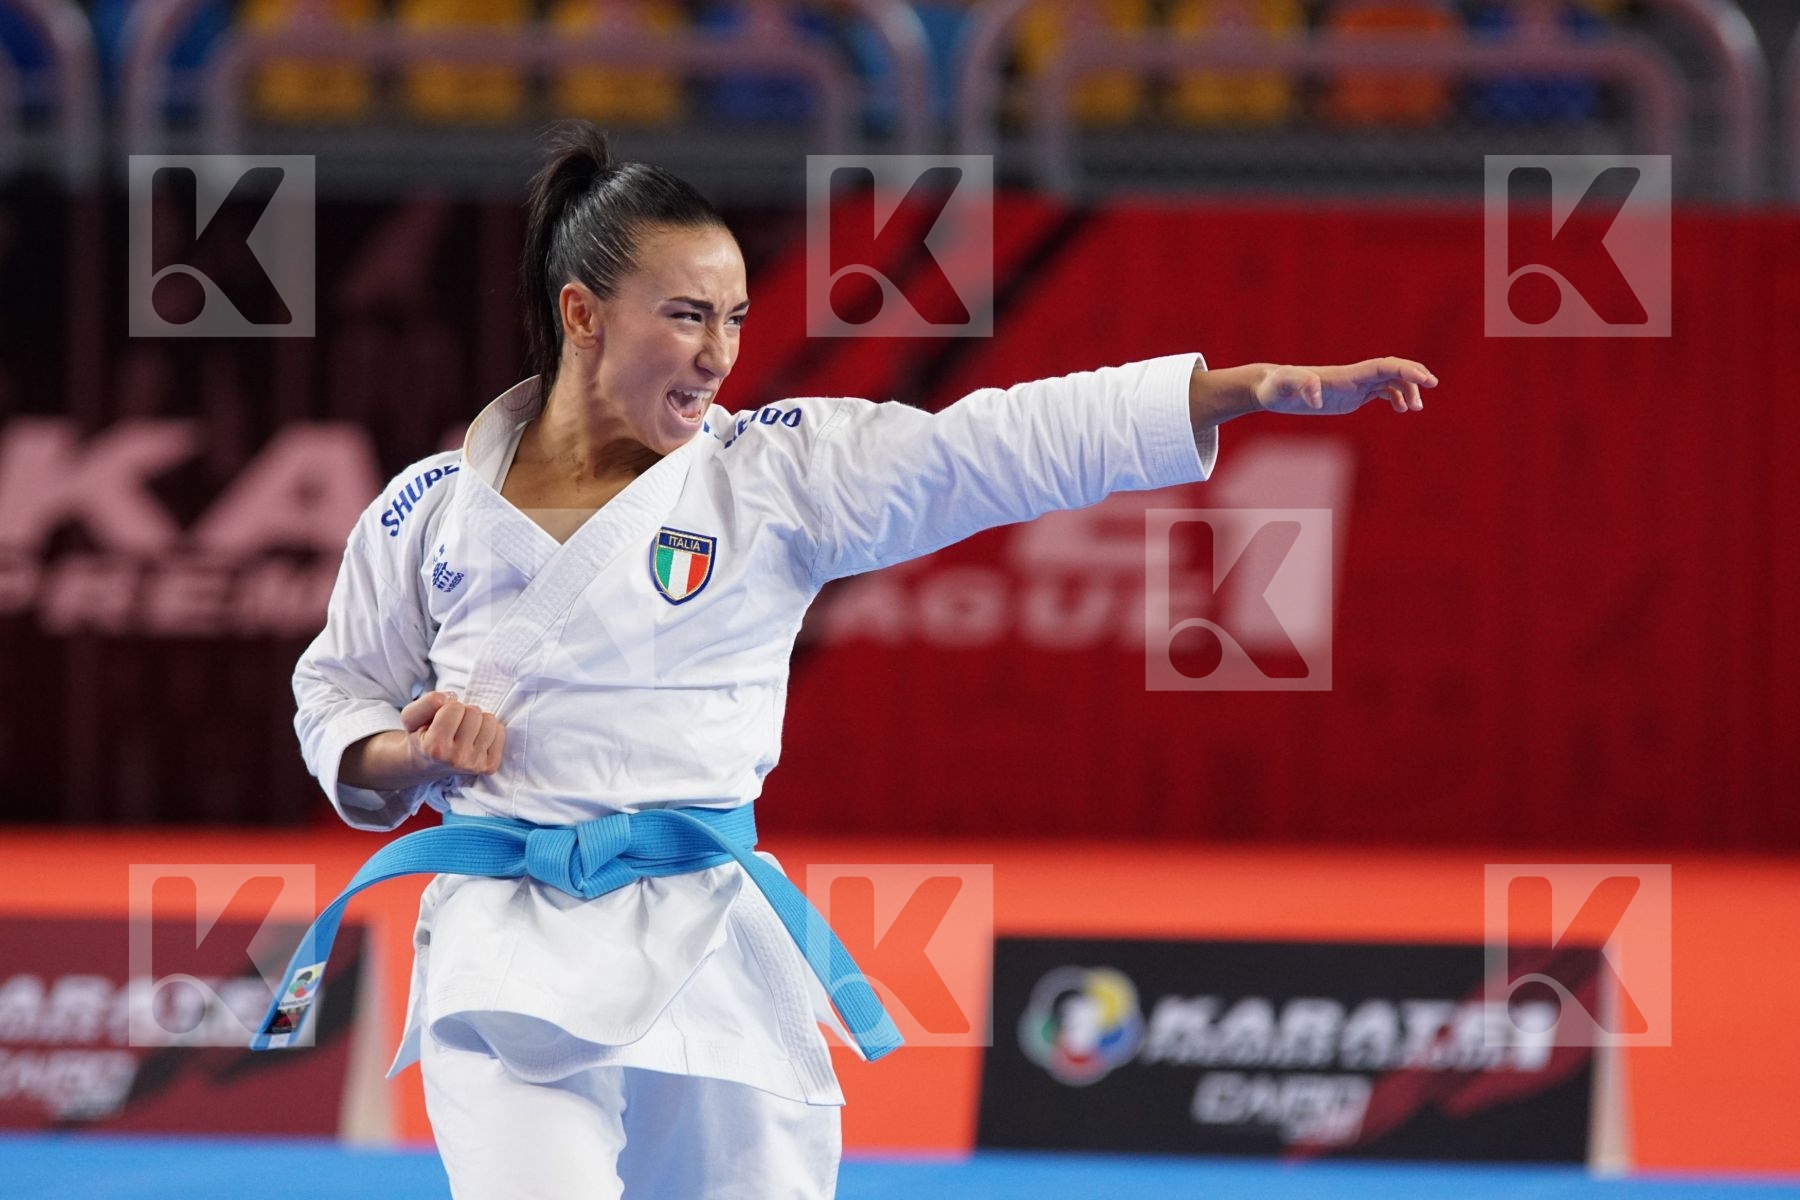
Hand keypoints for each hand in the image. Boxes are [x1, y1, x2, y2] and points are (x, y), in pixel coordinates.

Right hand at [399, 691, 505, 775]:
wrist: (427, 764)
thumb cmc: (422, 736)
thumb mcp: (411, 717)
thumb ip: (427, 702)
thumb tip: (452, 698)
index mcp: (435, 747)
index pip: (454, 707)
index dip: (447, 708)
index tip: (440, 720)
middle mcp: (456, 759)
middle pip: (474, 712)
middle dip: (463, 713)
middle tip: (453, 726)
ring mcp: (475, 765)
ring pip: (490, 720)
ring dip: (477, 720)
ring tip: (464, 731)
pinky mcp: (489, 766)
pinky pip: (500, 731)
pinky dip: (489, 730)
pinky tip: (474, 739)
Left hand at [1253, 358, 1437, 416]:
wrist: (1271, 388)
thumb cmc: (1275, 385)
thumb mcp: (1283, 384)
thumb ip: (1299, 385)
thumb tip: (1315, 398)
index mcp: (1346, 374)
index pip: (1384, 366)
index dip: (1406, 370)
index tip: (1427, 381)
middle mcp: (1354, 377)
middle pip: (1393, 371)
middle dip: (1414, 378)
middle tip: (1427, 394)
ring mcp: (1354, 386)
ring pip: (1390, 381)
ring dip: (1407, 391)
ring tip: (1414, 409)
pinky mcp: (1351, 396)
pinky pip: (1380, 392)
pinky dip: (1395, 397)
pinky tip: (1401, 409)